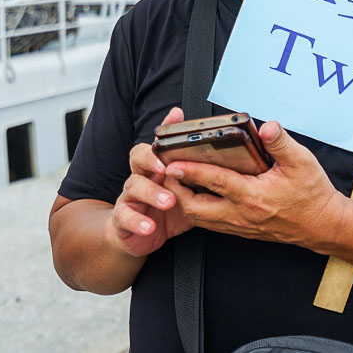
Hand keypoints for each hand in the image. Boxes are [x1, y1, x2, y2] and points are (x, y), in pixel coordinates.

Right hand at [105, 107, 194, 257]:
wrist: (139, 237)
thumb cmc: (167, 210)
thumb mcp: (188, 191)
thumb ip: (201, 175)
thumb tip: (229, 160)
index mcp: (157, 167)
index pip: (158, 142)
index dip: (165, 128)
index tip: (176, 115)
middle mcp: (141, 177)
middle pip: (138, 157)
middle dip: (151, 159)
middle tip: (166, 167)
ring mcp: (130, 197)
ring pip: (133, 187)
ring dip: (151, 193)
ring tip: (169, 201)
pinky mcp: (123, 218)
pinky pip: (125, 217)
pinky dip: (137, 221)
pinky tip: (149, 226)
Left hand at [163, 121, 345, 249]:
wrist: (322, 225)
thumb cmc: (312, 194)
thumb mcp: (302, 162)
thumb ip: (280, 143)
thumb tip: (265, 127)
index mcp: (254, 196)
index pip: (215, 181)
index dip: (191, 171)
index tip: (171, 162)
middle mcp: (242, 214)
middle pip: (196, 207)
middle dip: (175, 190)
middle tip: (166, 171)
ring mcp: (240, 225)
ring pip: (200, 218)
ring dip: (184, 201)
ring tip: (176, 181)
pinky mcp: (242, 230)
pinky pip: (210, 223)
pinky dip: (197, 209)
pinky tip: (196, 195)